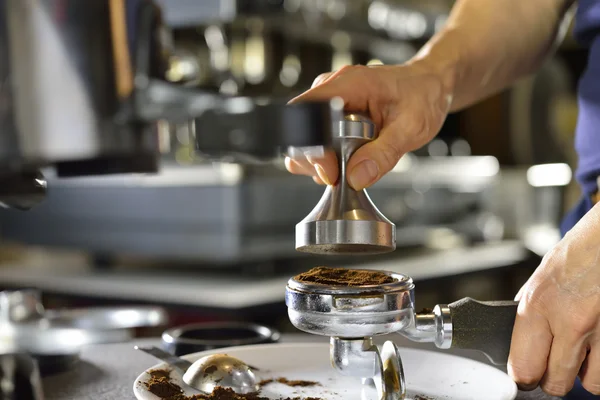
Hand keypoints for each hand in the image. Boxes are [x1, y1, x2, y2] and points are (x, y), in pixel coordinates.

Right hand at [285, 63, 452, 188]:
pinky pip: (317, 145)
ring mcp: (328, 105)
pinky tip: (352, 158)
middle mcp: (331, 90)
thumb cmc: (422, 96)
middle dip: (317, 161)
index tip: (331, 170)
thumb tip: (356, 177)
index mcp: (348, 84)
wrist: (429, 85)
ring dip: (324, 162)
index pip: (306, 111)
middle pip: (300, 133)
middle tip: (343, 173)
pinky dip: (330, 160)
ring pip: (305, 143)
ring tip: (354, 160)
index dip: (310, 146)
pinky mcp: (330, 119)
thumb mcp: (412, 127)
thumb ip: (384, 153)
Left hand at [509, 203, 599, 395]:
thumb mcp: (541, 278)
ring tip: (583, 352)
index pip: (523, 367)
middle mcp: (570, 321)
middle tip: (554, 366)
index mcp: (539, 305)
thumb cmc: (580, 250)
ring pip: (592, 385)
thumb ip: (531, 313)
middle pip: (556, 383)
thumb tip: (520, 342)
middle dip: (553, 378)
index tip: (526, 376)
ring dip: (586, 374)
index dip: (524, 377)